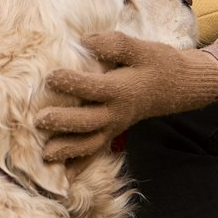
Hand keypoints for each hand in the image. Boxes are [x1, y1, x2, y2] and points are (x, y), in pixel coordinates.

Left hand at [38, 32, 217, 162]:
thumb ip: (114, 44)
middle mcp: (117, 112)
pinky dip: (81, 165)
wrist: (177, 87)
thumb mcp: (140, 49)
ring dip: (68, 150)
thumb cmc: (156, 64)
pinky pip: (96, 152)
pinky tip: (65, 176)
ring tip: (46, 154)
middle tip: (39, 120)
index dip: (72, 83)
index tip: (50, 77)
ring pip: (91, 143)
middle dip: (63, 123)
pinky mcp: (113, 133)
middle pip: (88, 122)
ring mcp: (115, 126)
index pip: (94, 89)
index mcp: (122, 89)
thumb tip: (85, 41)